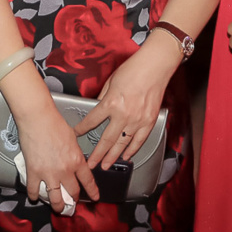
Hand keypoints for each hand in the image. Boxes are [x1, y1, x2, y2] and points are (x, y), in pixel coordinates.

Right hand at [14, 103, 98, 210]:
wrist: (38, 118)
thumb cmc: (54, 123)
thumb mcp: (73, 138)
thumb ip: (74, 152)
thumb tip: (74, 159)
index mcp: (77, 160)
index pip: (88, 181)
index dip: (92, 192)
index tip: (95, 197)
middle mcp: (65, 170)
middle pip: (73, 193)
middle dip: (74, 200)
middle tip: (72, 202)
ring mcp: (49, 173)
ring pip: (56, 199)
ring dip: (58, 206)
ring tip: (57, 207)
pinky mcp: (34, 172)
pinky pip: (34, 191)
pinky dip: (34, 195)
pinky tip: (35, 195)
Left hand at [73, 35, 176, 169]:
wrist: (155, 66)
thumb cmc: (134, 69)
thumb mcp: (111, 81)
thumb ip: (103, 97)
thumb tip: (98, 107)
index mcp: (110, 103)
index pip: (92, 121)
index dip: (82, 130)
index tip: (77, 135)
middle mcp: (123, 114)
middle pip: (106, 140)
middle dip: (97, 154)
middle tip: (91, 164)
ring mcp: (137, 120)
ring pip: (123, 144)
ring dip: (113, 157)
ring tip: (106, 165)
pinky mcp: (149, 121)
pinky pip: (139, 140)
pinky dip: (132, 150)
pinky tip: (126, 156)